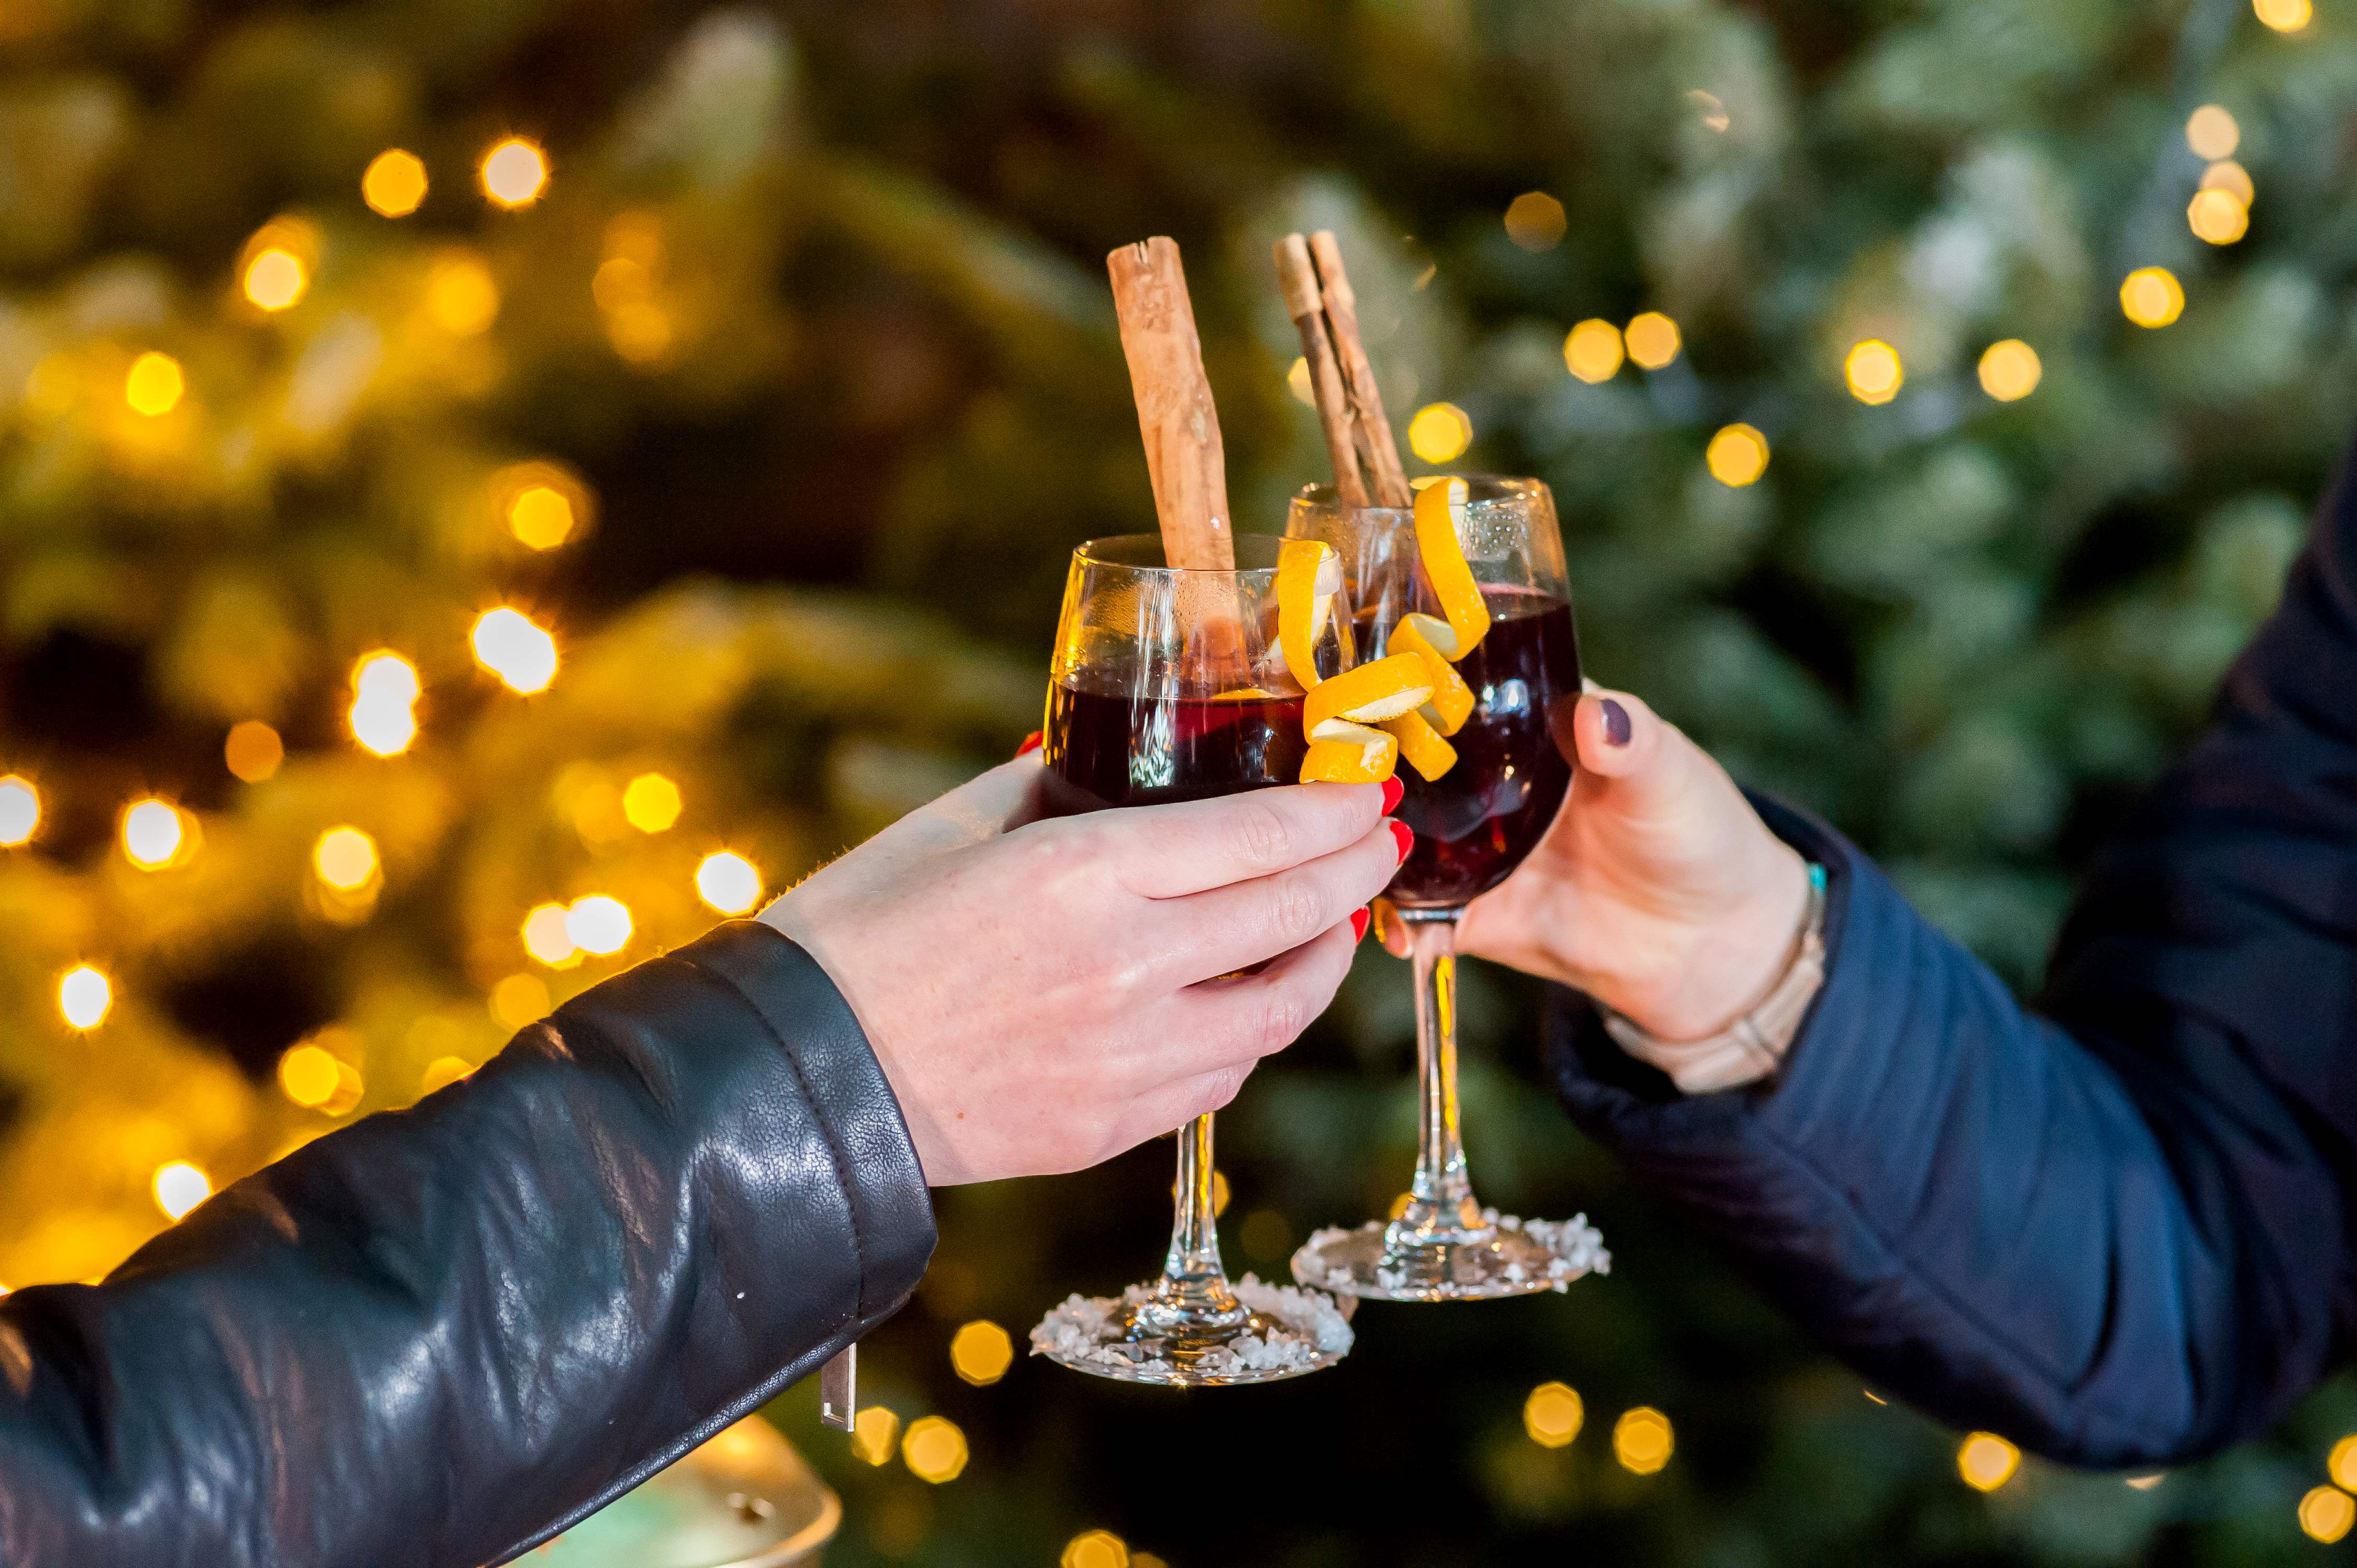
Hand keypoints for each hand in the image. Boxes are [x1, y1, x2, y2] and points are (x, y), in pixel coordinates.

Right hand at [762, 759, 1403, 1184]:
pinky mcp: (1109, 1129)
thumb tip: (1118, 764)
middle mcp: (1127, 968)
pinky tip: (1244, 1001)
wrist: (796, 1076)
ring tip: (1329, 926)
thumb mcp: (953, 824)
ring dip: (1322, 963)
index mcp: (1085, 873)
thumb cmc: (859, 932)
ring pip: (1278, 1013)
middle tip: (1380, 843)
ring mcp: (1127, 1060)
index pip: (1262, 837)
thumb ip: (1053, 786)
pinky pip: (1220, 1079)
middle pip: (1294, 916)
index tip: (1368, 793)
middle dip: (1357, 871)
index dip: (1334, 813)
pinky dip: (1250, 1033)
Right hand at [1382, 689, 1807, 1041]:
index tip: (1365, 677)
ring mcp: (1473, 848)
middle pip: (1405, 763)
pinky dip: (1400, 924)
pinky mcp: (1474, 913)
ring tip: (1345, 848)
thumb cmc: (1698, 834)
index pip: (1452, 688)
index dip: (1407, 679)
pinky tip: (1397, 930)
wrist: (1712, 944)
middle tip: (1334, 772)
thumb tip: (1595, 716)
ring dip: (1368, 844)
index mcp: (1528, 723)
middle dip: (1363, 768)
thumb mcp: (1670, 775)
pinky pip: (1419, 916)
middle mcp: (1485, 779)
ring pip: (1398, 838)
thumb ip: (1631, 741)